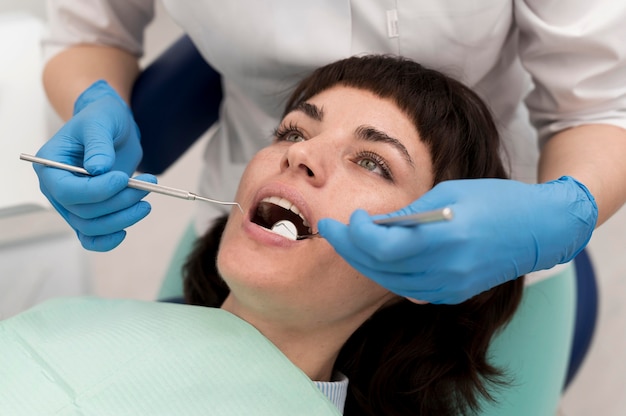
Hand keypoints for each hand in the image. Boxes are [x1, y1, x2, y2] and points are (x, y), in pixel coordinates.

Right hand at [35, 80, 149, 250]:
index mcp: (49, 165)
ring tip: (146, 197)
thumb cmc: (102, 119)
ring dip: (123, 217)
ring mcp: (72, 204)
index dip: (96, 191)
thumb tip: (98, 170)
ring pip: (91, 226)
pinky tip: (125, 231)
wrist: (112, 127)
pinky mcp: (89, 212)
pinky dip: (107, 240)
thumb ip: (98, 145)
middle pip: (83, 212)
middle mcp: (57, 188)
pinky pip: (91, 237)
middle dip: (118, 201)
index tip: (122, 179)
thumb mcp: (100, 123)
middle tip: (147, 185)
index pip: (67, 191)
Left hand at [318, 176, 597, 303]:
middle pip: (380, 268)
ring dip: (363, 263)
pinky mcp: (453, 295)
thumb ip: (409, 214)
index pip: (384, 248)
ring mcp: (451, 287)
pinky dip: (386, 275)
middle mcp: (447, 269)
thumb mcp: (450, 193)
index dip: (357, 235)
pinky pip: (408, 290)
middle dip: (349, 248)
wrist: (540, 230)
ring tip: (347, 242)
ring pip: (389, 283)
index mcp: (447, 237)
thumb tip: (372, 223)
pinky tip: (375, 258)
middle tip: (327, 229)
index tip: (347, 217)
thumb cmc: (496, 200)